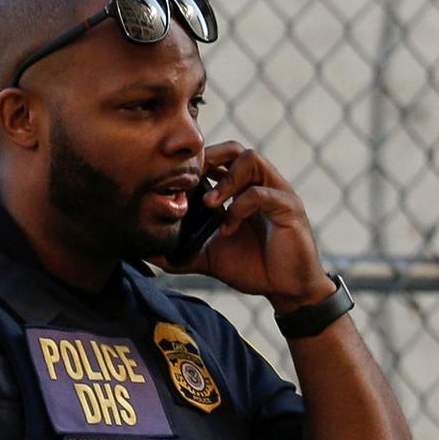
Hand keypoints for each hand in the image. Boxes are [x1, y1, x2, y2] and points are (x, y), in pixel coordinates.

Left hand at [152, 141, 333, 312]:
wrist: (287, 291)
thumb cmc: (254, 268)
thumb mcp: (211, 258)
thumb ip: (182, 253)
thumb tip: (149, 253)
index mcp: (242, 191)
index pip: (218, 159)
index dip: (196, 164)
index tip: (174, 182)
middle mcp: (261, 185)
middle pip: (234, 148)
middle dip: (208, 158)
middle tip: (190, 182)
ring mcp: (277, 193)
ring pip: (251, 159)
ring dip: (226, 179)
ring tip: (209, 203)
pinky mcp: (289, 208)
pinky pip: (263, 194)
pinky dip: (240, 207)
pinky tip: (227, 228)